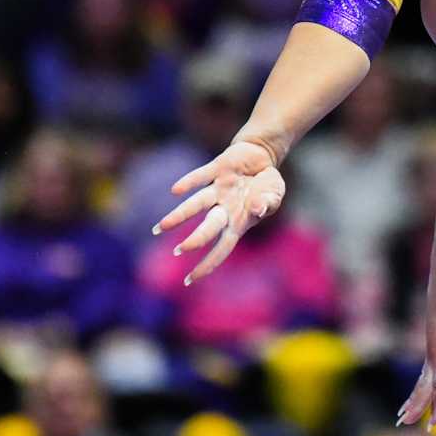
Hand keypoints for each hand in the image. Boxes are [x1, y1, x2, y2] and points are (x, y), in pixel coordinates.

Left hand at [155, 138, 284, 284]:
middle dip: (195, 240)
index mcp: (237, 221)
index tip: (190, 280)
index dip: (207, 264)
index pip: (221, 248)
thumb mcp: (275, 195)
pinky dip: (189, 182)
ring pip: (197, 204)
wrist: (261, 155)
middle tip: (178, 251)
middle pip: (208, 227)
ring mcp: (218, 189)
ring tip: (160, 227)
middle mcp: (224, 208)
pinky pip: (201, 176)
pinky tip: (174, 191)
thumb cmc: (267, 185)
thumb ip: (269, 203)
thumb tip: (258, 208)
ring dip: (180, 215)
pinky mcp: (217, 168)